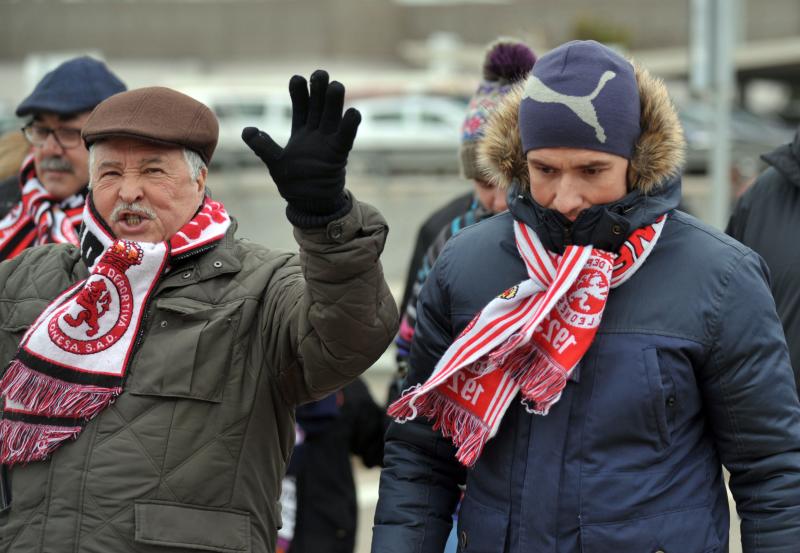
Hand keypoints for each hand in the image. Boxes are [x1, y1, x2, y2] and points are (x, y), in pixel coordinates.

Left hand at [242, 70, 360, 226]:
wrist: (309, 202)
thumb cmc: (293, 182)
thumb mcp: (275, 162)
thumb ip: (263, 146)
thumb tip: (248, 130)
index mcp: (302, 131)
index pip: (301, 107)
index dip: (300, 93)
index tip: (297, 79)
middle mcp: (317, 133)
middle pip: (319, 106)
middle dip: (319, 90)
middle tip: (320, 73)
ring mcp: (329, 142)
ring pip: (333, 117)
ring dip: (335, 102)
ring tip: (336, 85)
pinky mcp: (339, 154)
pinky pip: (346, 137)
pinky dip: (349, 126)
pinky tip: (353, 112)